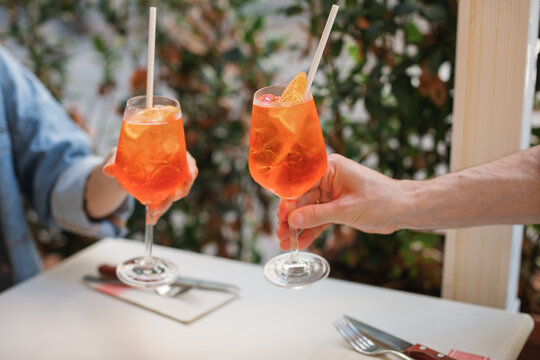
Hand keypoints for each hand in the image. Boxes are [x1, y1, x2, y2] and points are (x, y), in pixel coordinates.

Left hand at [103, 149, 198, 224]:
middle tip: (172, 197)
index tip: (190, 176)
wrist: (121, 169)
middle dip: (181, 191)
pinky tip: (150, 219)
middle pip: (185, 181)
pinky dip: (157, 212)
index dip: (191, 169)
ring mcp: (168, 184)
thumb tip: (108, 169)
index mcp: (171, 154)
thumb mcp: (120, 154)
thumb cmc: (126, 155)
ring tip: (154, 214)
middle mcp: (173, 170)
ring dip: (166, 205)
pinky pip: (162, 203)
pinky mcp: (161, 195)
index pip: (188, 161)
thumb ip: (114, 159)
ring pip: (174, 196)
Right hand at [276, 154, 406, 249]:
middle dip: (291, 218)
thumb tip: (293, 220)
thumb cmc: (383, 200)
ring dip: (298, 227)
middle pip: (302, 198)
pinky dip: (311, 230)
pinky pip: (319, 219)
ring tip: (286, 243)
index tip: (281, 218)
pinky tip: (300, 243)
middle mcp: (329, 178)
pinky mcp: (337, 207)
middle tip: (281, 234)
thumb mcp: (346, 209)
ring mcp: (332, 193)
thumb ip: (317, 215)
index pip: (301, 183)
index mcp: (330, 168)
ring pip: (308, 211)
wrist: (405, 209)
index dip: (289, 202)